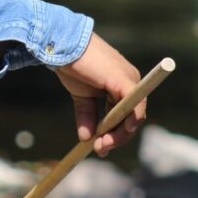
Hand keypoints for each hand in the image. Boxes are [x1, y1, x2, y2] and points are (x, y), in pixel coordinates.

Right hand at [55, 32, 145, 156]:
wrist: (63, 48)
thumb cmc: (73, 67)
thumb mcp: (82, 97)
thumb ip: (86, 116)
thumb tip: (86, 138)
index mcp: (122, 86)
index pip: (126, 115)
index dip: (116, 134)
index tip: (101, 147)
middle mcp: (130, 83)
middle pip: (132, 118)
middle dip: (116, 137)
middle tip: (99, 149)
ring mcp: (130, 81)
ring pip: (134, 115)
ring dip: (119, 134)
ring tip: (101, 144)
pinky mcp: (125, 80)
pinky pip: (135, 104)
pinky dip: (131, 119)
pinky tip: (121, 132)